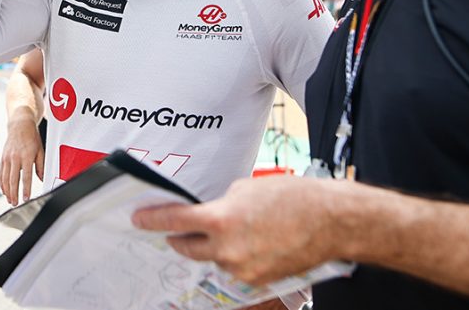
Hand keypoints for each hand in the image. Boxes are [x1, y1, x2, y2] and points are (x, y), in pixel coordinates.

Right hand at [0, 117, 44, 204]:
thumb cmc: (32, 137)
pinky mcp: (3, 158)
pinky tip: (4, 191)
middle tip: (15, 204)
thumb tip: (42, 180)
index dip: (26, 189)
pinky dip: (2, 183)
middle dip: (14, 193)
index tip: (26, 199)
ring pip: (5, 178)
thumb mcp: (40, 150)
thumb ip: (41, 166)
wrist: (20, 124)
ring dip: (7, 191)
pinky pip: (1, 173)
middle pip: (13, 179)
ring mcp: (7, 158)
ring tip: (10, 200)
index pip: (26, 176)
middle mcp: (15, 157)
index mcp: (26, 156)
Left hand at [132, 175, 351, 286]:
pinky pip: (234, 268)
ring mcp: (241, 268)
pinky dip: (235, 256)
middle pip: (186, 247)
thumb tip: (206, 213)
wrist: (330, 221)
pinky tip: (252, 242)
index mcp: (221, 219)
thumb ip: (220, 203)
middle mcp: (227, 249)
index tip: (139, 220)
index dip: (152, 220)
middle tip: (175, 230)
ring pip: (213, 258)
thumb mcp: (245, 188)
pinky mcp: (256, 280)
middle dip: (179, 237)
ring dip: (214, 247)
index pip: (174, 221)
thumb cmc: (292, 197)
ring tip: (236, 229)